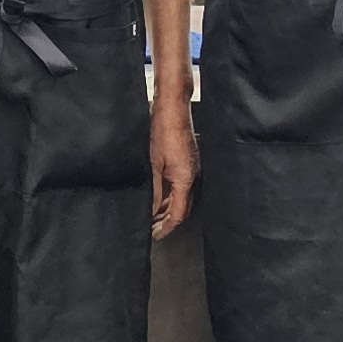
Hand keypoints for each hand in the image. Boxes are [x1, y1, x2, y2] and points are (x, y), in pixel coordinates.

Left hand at [151, 93, 198, 239]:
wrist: (173, 105)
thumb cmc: (163, 130)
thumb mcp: (152, 164)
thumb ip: (152, 191)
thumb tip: (150, 211)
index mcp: (185, 179)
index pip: (178, 214)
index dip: (167, 227)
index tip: (155, 235)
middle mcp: (192, 176)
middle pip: (182, 207)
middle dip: (167, 220)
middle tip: (151, 227)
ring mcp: (191, 167)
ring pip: (180, 196)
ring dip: (167, 206)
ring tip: (151, 214)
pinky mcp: (188, 159)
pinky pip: (180, 183)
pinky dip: (169, 192)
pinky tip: (156, 193)